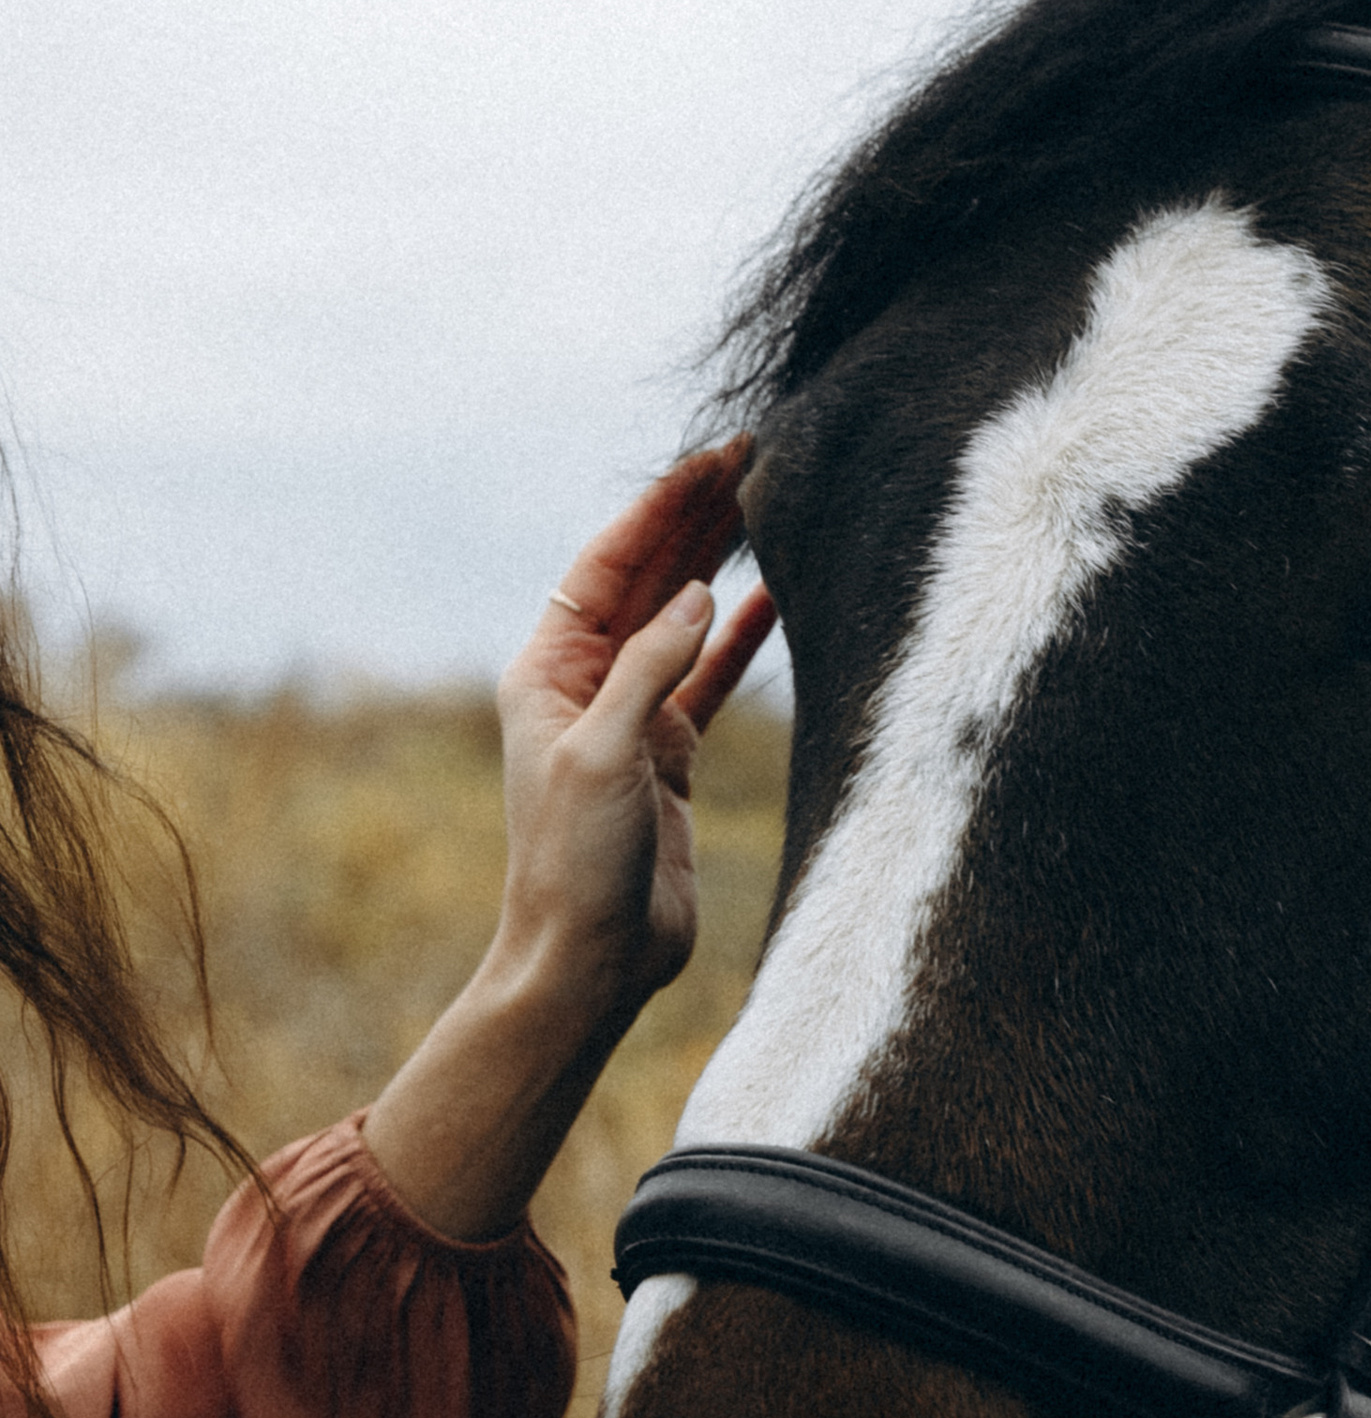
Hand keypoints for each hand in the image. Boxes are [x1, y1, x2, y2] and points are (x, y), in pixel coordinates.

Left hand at [491, 445, 777, 1028]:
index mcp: (548, 670)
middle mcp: (585, 684)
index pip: (609, 563)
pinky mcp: (668, 758)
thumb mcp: (605, 753)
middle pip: (647, 578)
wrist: (590, 958)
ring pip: (680, 621)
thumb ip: (651, 667)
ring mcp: (630, 718)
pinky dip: (740, 642)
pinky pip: (709, 681)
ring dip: (719, 566)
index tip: (714, 459)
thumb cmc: (575, 862)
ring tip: (770, 509)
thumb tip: (698, 592)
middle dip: (695, 518)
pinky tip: (775, 603)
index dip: (662, 507)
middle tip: (753, 458)